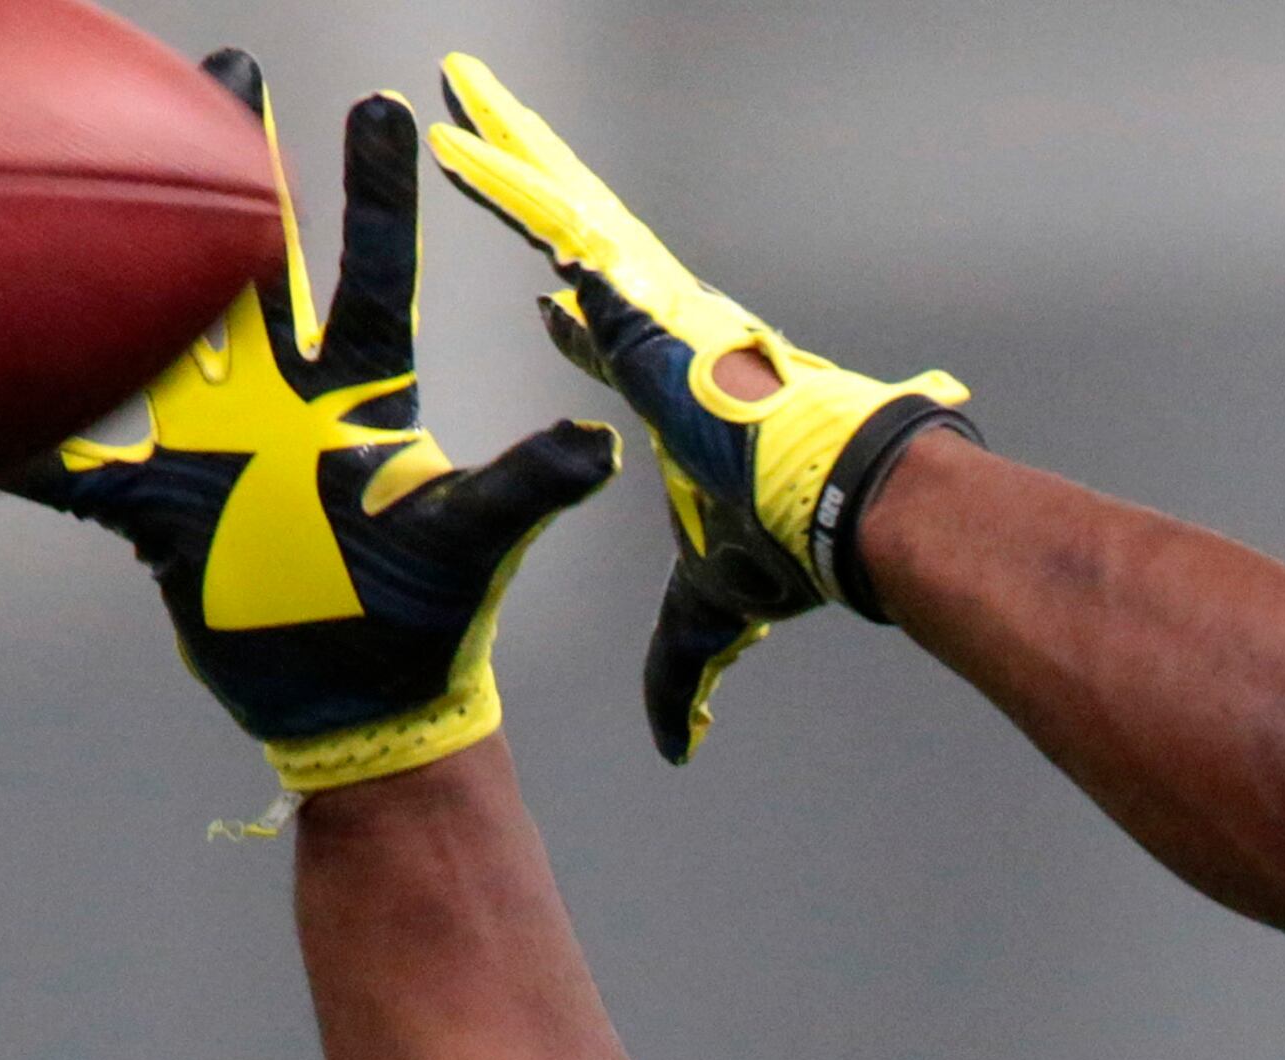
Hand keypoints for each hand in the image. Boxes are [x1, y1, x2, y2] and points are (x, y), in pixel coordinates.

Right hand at [9, 50, 619, 803]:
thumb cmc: (428, 618)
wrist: (362, 707)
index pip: (370, 274)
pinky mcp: (161, 510)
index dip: (372, 194)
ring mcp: (217, 447)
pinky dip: (26, 439)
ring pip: (162, 328)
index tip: (374, 104)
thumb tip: (594, 449)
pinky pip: (76, 466)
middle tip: (231, 68)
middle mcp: (288, 403)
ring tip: (95, 165)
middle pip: (255, 264)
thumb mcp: (472, 543)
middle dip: (242, 169)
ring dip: (128, 256)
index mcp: (366, 399)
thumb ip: (521, 489)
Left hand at [427, 53, 975, 761]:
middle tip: (473, 141)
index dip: (579, 327)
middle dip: (527, 193)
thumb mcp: (713, 610)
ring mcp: (649, 303)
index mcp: (674, 392)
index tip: (549, 307)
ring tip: (442, 92)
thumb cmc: (793, 550)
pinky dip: (502, 180)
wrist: (842, 510)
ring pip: (556, 209)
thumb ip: (682, 668)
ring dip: (501, 151)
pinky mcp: (641, 293)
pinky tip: (449, 130)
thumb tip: (679, 742)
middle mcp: (658, 329)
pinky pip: (552, 220)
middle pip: (575, 249)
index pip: (610, 346)